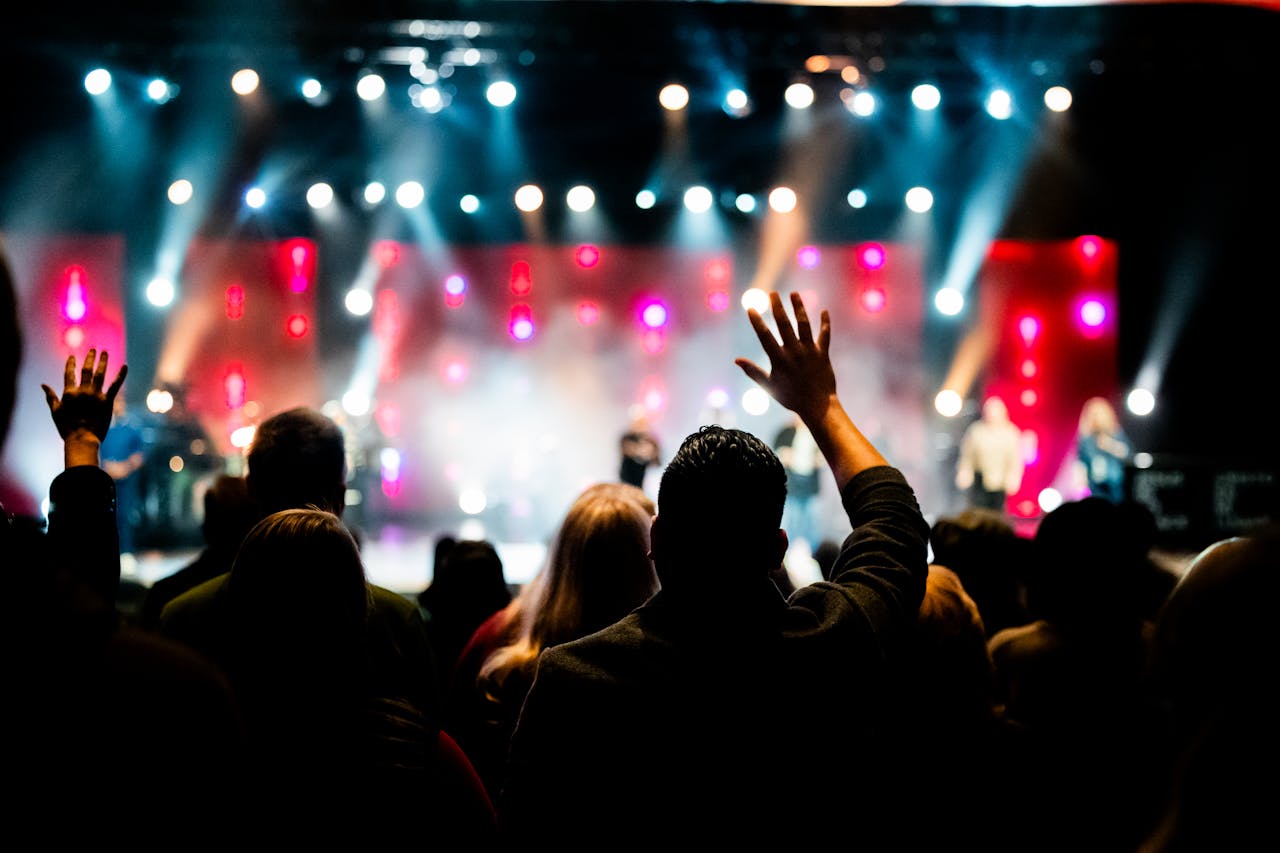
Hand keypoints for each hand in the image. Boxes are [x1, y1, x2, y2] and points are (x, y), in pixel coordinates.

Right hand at [41, 348, 126, 442]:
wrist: (81, 439)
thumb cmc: (66, 428)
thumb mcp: (56, 411)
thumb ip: (50, 397)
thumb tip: (43, 385)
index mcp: (69, 393)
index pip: (69, 374)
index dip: (71, 364)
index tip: (73, 356)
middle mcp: (82, 391)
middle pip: (86, 370)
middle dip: (89, 358)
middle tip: (93, 349)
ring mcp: (95, 396)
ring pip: (100, 374)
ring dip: (103, 362)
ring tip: (104, 352)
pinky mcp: (107, 402)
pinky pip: (115, 386)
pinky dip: (120, 375)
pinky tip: (125, 366)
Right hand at [734, 292, 835, 422]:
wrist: (817, 407)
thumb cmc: (790, 398)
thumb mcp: (769, 386)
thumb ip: (753, 371)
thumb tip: (736, 360)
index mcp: (779, 359)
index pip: (765, 336)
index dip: (757, 321)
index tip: (751, 308)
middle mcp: (794, 352)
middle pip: (784, 324)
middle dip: (777, 307)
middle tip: (772, 293)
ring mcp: (810, 351)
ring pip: (804, 325)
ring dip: (799, 308)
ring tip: (794, 294)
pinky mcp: (823, 354)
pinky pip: (825, 335)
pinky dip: (825, 323)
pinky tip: (825, 311)